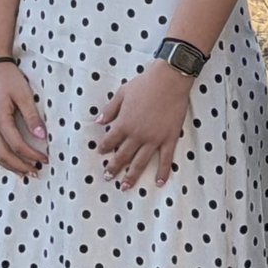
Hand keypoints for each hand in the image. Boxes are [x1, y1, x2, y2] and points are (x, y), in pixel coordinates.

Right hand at [0, 58, 49, 174]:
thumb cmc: (9, 78)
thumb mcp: (24, 95)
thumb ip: (32, 117)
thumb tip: (42, 137)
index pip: (16, 144)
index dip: (31, 154)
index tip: (45, 159)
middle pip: (3, 155)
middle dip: (19, 166)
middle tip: (35, 172)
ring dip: (8, 165)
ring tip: (23, 172)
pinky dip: (0, 157)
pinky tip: (10, 160)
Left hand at [92, 64, 191, 188]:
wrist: (169, 80)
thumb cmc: (145, 84)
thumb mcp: (122, 93)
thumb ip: (110, 109)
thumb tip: (98, 121)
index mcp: (124, 123)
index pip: (110, 141)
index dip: (104, 148)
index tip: (101, 152)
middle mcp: (137, 135)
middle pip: (123, 156)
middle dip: (114, 168)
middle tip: (108, 177)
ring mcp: (154, 139)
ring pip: (141, 162)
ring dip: (132, 176)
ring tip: (125, 187)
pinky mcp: (169, 138)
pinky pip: (166, 159)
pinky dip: (163, 172)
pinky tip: (160, 182)